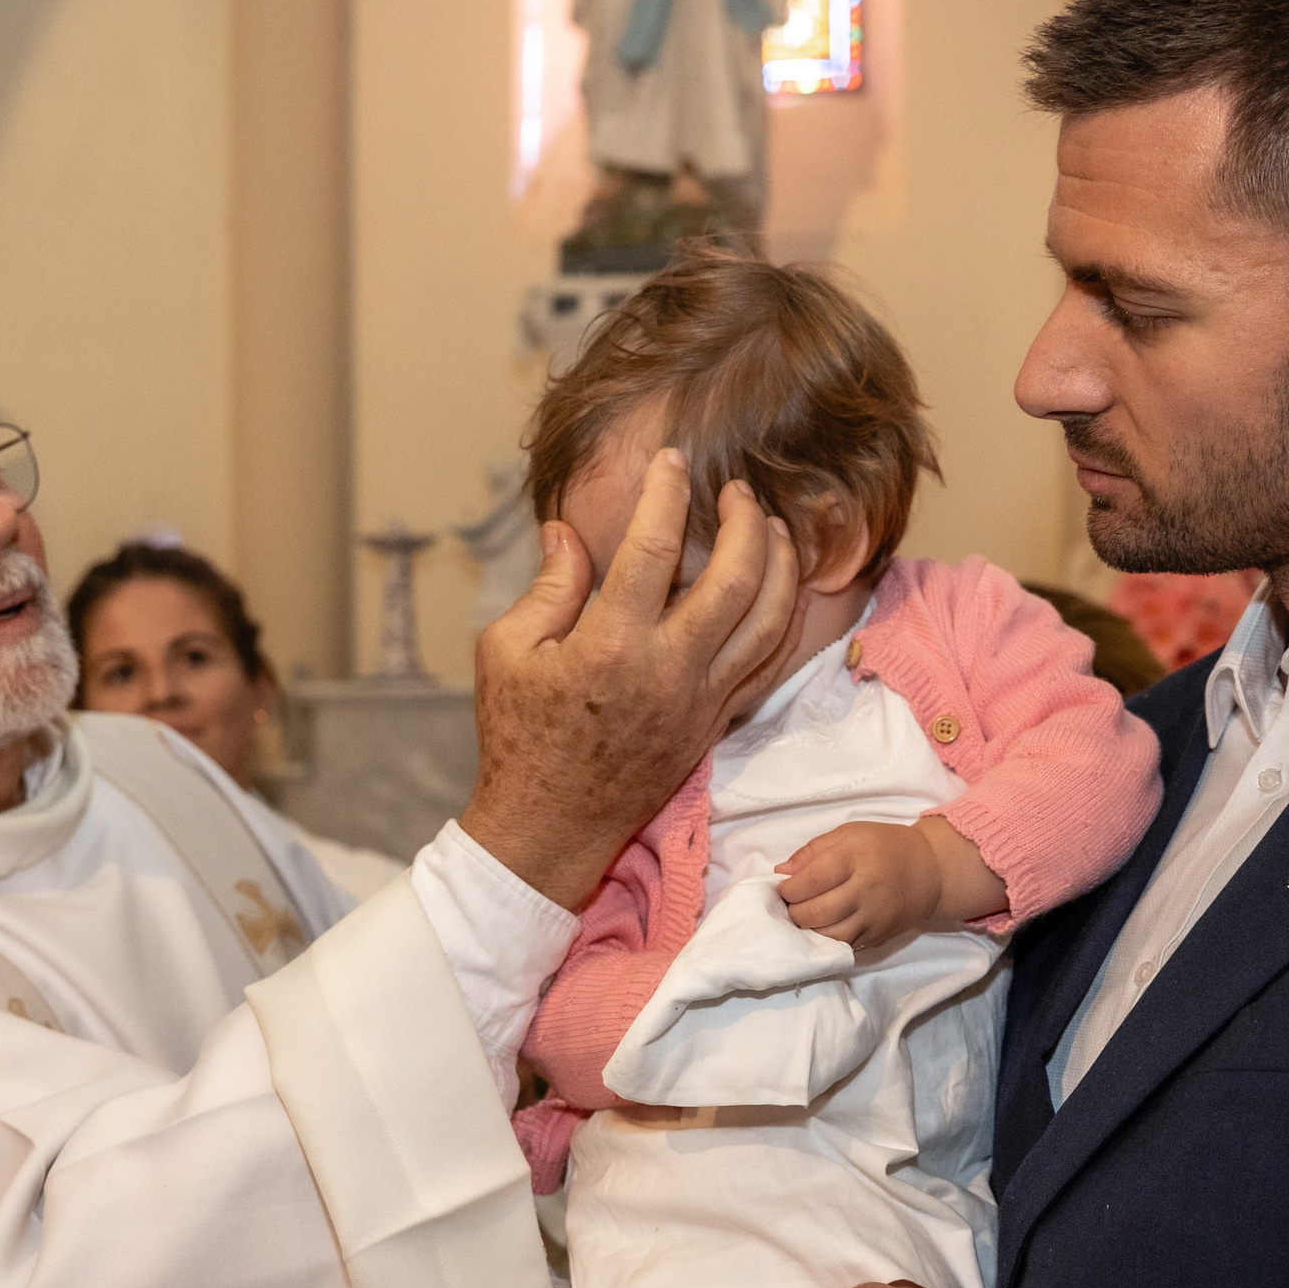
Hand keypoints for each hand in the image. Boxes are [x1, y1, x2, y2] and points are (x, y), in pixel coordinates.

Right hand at [463, 451, 801, 908]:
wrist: (549, 826)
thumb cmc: (518, 737)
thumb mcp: (506, 652)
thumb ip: (547, 587)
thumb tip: (568, 532)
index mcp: (610, 646)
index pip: (652, 549)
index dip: (665, 494)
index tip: (669, 461)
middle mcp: (668, 671)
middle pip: (736, 580)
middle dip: (745, 522)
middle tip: (736, 490)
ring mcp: (701, 701)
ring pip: (769, 621)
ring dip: (779, 565)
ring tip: (770, 526)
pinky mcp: (714, 723)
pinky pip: (767, 664)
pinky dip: (782, 618)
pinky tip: (778, 586)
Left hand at [778, 822, 943, 948]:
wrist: (929, 870)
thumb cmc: (882, 846)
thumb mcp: (848, 834)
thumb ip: (812, 851)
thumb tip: (781, 872)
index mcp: (855, 857)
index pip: (812, 879)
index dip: (789, 888)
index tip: (782, 888)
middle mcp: (866, 889)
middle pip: (818, 912)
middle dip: (794, 912)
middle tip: (789, 906)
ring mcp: (874, 917)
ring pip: (830, 935)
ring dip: (808, 931)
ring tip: (803, 919)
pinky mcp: (879, 935)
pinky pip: (845, 945)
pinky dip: (827, 941)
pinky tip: (821, 929)